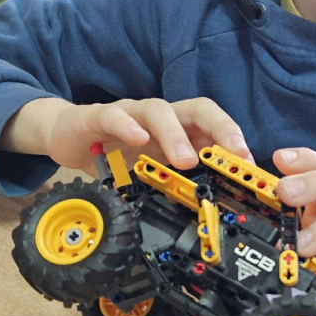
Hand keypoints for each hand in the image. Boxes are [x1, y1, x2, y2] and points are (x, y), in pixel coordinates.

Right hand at [3, 96, 252, 172]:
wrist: (66, 137)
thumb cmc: (114, 154)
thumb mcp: (150, 172)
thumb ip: (175, 181)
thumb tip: (209, 207)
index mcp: (176, 129)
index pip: (212, 123)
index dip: (233, 138)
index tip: (249, 162)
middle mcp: (158, 117)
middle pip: (196, 108)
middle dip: (220, 127)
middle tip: (233, 154)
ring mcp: (130, 114)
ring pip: (158, 111)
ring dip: (176, 134)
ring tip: (186, 159)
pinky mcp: (98, 116)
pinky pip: (115, 116)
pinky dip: (128, 126)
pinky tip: (137, 140)